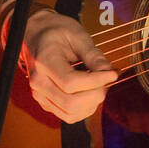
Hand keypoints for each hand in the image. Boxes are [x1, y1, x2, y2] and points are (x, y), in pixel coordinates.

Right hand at [15, 6, 118, 123]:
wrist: (36, 34)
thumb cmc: (55, 31)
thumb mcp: (77, 35)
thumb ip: (93, 55)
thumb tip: (108, 71)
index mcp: (44, 62)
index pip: (71, 83)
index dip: (96, 81)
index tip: (112, 73)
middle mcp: (38, 83)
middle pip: (71, 103)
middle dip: (96, 94)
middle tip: (107, 80)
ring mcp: (40, 95)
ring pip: (70, 114)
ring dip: (91, 104)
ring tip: (99, 85)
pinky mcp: (46, 102)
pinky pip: (68, 115)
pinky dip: (84, 108)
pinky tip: (90, 93)